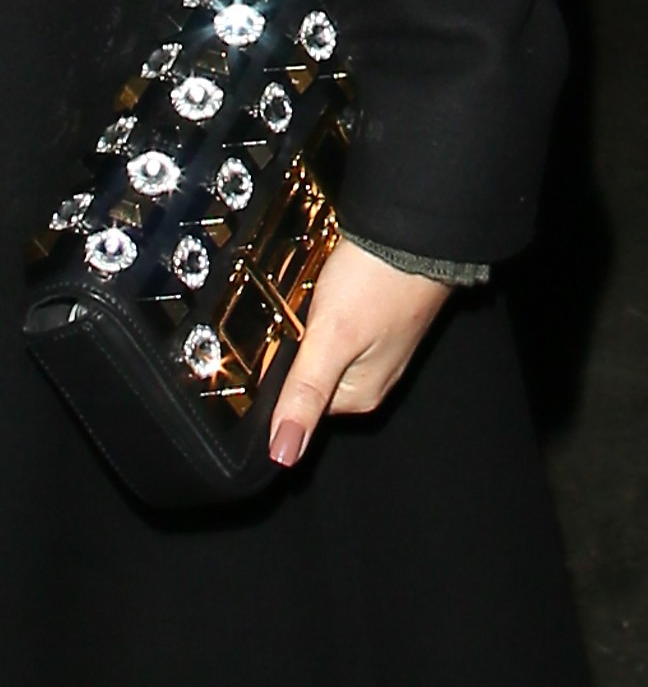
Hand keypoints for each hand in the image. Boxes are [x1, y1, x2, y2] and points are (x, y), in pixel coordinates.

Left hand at [267, 236, 448, 468]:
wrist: (414, 232)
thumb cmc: (378, 282)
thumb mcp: (330, 339)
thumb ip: (304, 394)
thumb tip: (284, 454)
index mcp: (360, 395)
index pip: (296, 398)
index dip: (277, 367)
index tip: (272, 338)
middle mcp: (370, 377)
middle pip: (306, 369)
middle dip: (291, 341)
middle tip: (293, 307)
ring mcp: (374, 346)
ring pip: (318, 342)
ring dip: (306, 320)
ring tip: (308, 291)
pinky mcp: (374, 316)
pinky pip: (333, 321)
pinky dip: (321, 304)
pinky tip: (322, 285)